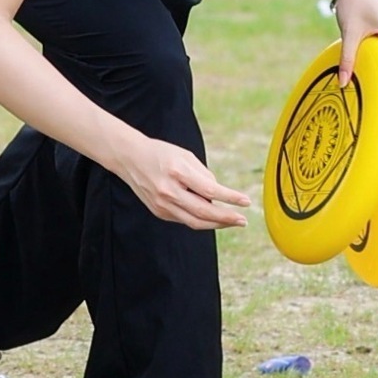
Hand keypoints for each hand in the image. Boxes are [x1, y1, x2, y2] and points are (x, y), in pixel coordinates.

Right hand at [115, 136, 254, 231]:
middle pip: (204, 212)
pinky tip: (212, 218)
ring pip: (195, 222)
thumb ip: (204, 175)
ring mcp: (162, 205)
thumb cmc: (161, 153)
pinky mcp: (159, 212)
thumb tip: (219, 194)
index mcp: (178, 173)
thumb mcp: (186, 156)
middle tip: (243, 220)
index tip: (246, 202)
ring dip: (216, 224)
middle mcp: (169, 192)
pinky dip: (200, 220)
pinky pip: (185, 220)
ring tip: (232, 221)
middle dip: (227, 218)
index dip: (231, 198)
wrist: (130, 158)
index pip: (211, 191)